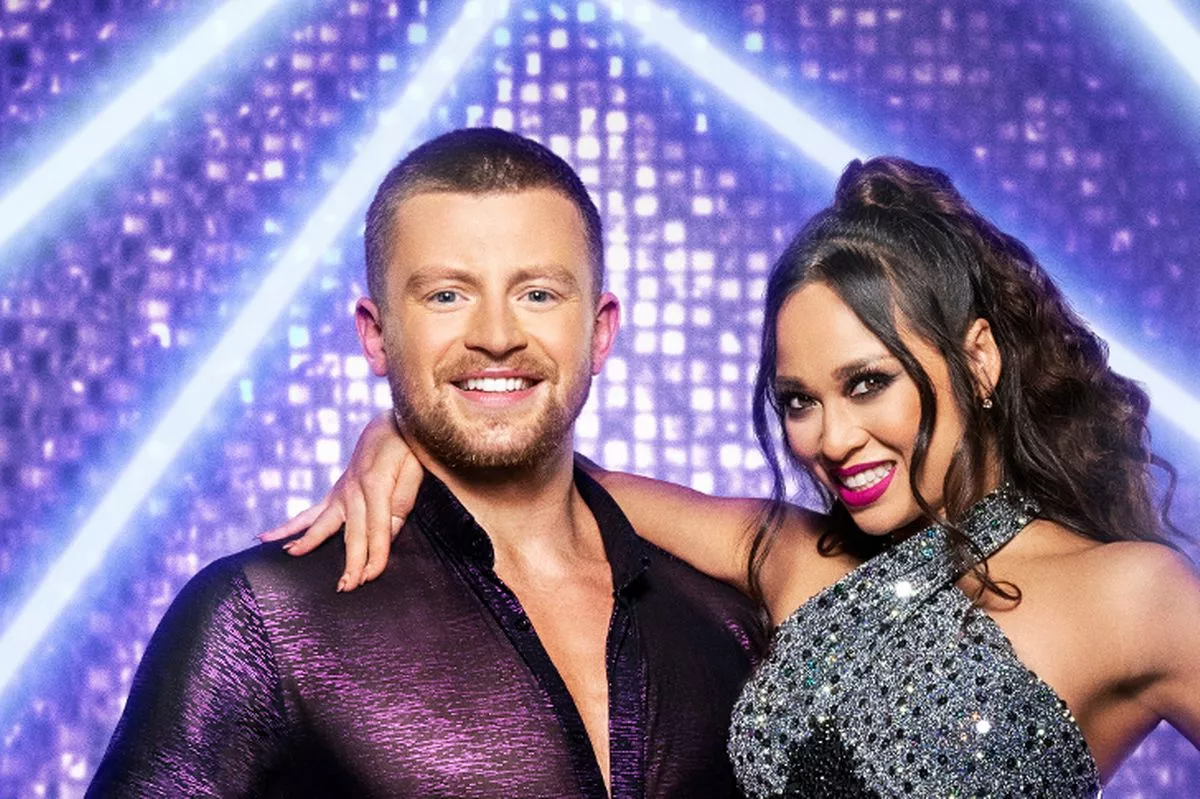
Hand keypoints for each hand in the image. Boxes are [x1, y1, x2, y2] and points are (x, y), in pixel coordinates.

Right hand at [259, 411, 421, 591]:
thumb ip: (401, 503)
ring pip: (321, 523)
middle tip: (344, 588)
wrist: (390, 424)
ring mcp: (340, 492)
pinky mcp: (334, 494)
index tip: (371, 578)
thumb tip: (387, 532)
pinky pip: (309, 514)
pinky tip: (265, 538)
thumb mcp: (414, 471)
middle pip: (351, 534)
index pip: (378, 530)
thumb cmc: (408, 449)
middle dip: (349, 562)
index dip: (376, 556)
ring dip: (307, 543)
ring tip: (290, 557)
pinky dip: (289, 526)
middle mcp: (353, 491)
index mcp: (376, 487)